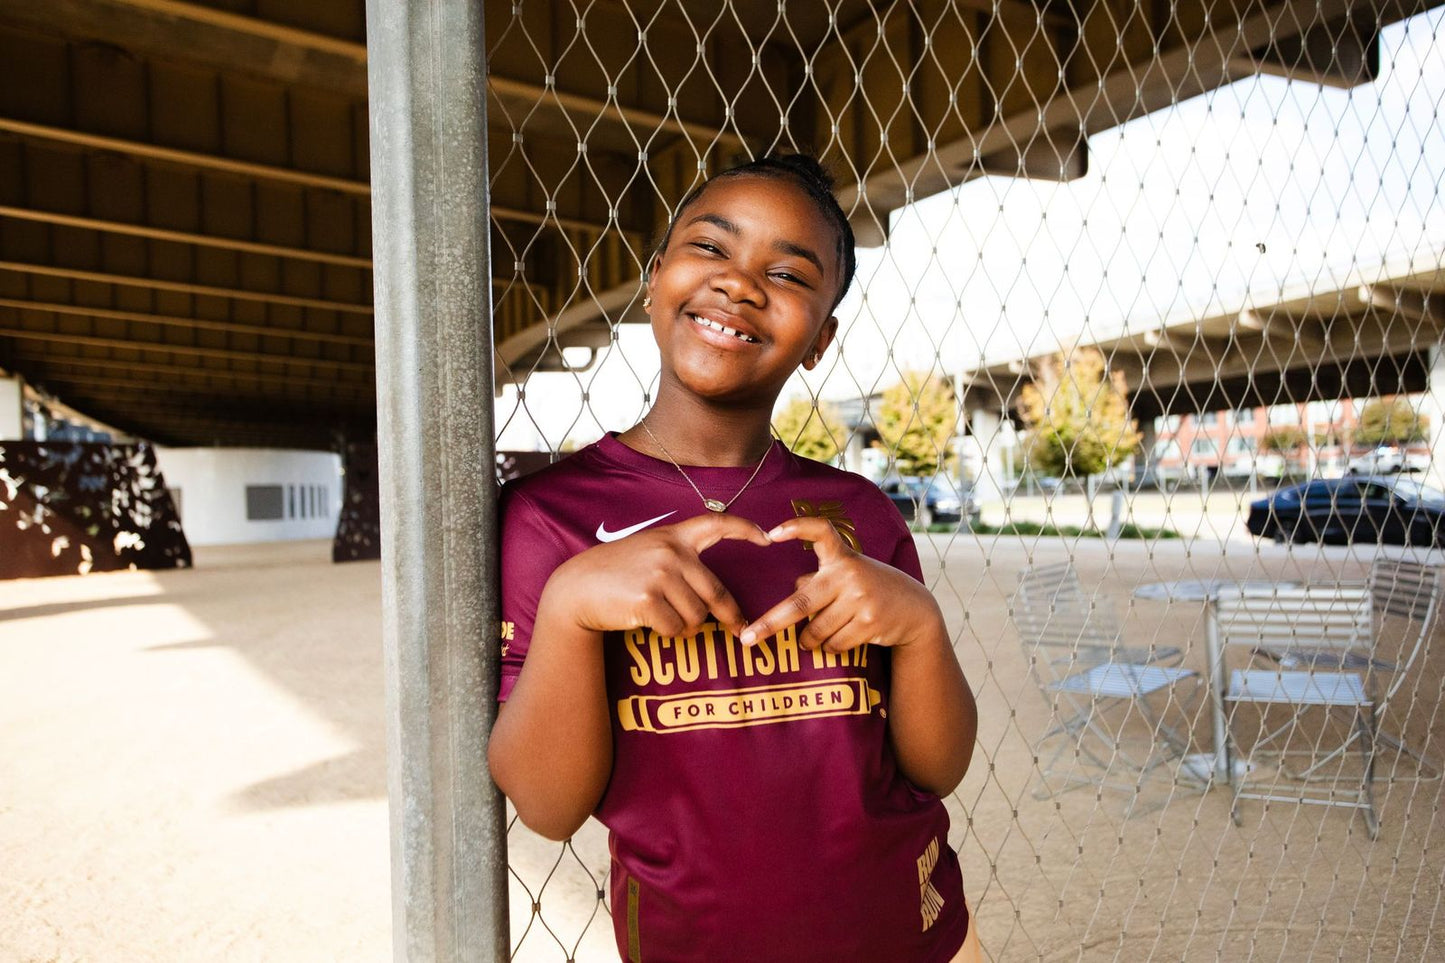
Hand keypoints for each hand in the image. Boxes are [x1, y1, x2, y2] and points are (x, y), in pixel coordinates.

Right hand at [547, 513, 770, 637]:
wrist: (576, 588)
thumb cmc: (613, 573)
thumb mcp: (646, 551)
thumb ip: (677, 561)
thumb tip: (712, 598)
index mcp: (673, 537)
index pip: (716, 523)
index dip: (745, 528)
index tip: (767, 537)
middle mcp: (670, 553)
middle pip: (715, 591)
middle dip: (729, 615)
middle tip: (739, 630)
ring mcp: (659, 575)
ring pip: (696, 615)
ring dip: (686, 626)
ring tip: (663, 618)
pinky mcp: (648, 600)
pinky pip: (675, 628)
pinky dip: (668, 633)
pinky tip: (649, 623)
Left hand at [740, 516, 944, 652]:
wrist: (914, 609)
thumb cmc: (869, 589)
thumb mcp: (847, 575)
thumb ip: (819, 580)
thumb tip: (793, 589)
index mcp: (842, 557)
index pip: (821, 531)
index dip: (797, 528)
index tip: (772, 534)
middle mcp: (850, 574)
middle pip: (801, 603)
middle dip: (771, 623)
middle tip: (748, 638)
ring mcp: (860, 599)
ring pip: (816, 631)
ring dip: (809, 640)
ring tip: (816, 636)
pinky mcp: (869, 623)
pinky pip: (833, 644)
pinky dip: (830, 648)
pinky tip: (843, 638)